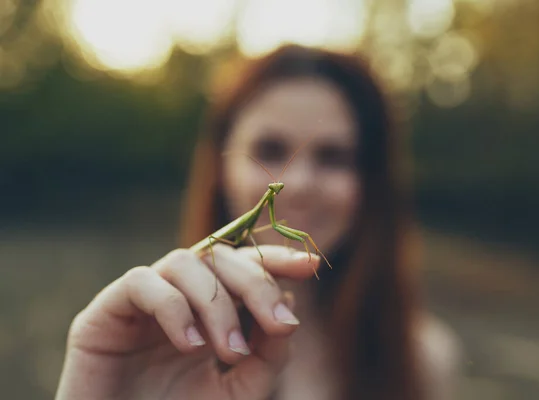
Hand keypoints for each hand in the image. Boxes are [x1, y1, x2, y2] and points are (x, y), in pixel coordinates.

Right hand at [55, 244, 318, 399]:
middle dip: (257, 284)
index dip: (275, 258)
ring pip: (186, 263)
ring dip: (218, 304)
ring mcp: (143, 298)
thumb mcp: (238, 391)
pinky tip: (190, 346)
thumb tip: (291, 306)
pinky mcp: (106, 310)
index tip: (310, 266)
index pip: (243, 265)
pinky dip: (174, 308)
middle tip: (280, 324)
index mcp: (208, 307)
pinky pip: (142, 283)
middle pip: (220, 257)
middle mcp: (177, 294)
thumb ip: (267, 356)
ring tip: (230, 354)